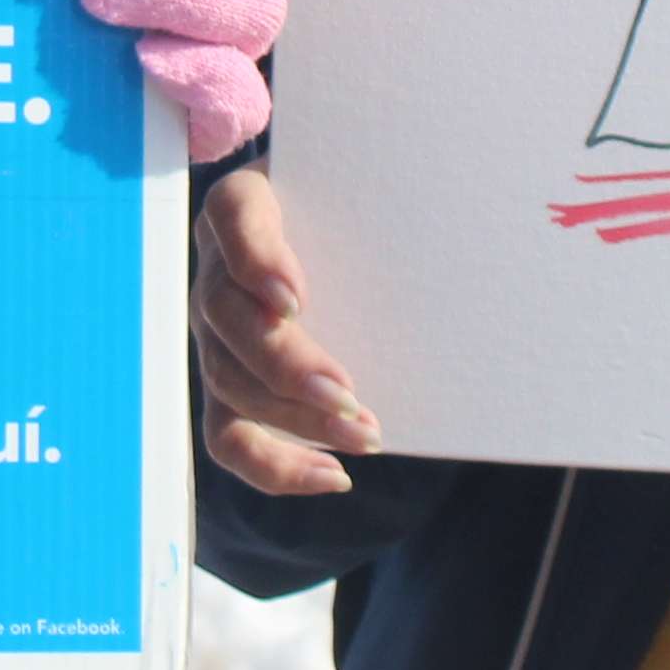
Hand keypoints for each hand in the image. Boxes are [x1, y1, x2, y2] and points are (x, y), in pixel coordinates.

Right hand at [194, 167, 382, 495]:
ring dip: (297, 419)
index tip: (295, 297)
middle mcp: (216, 268)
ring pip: (228, 380)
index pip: (233, 212)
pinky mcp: (227, 386)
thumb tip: (454, 234)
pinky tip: (333, 475)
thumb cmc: (355, 212)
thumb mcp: (365, 194)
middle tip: (349, 395)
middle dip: (286, 364)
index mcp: (244, 204)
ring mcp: (215, 332)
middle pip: (227, 314)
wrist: (336, 235)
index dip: (255, 258)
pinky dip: (275, 467)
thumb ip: (387, 201)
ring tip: (366, 436)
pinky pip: (228, 437)